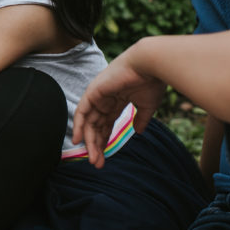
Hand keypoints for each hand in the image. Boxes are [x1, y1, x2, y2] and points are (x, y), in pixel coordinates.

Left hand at [72, 44, 164, 167]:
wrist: (150, 65)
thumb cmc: (152, 81)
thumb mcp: (147, 106)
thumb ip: (140, 119)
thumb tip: (137, 132)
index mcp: (117, 100)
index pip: (106, 124)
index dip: (104, 141)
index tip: (104, 158)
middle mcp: (105, 99)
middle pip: (96, 126)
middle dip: (96, 146)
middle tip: (97, 163)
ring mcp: (98, 95)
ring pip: (89, 122)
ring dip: (89, 141)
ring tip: (92, 159)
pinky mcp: (93, 92)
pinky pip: (82, 111)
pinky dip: (78, 125)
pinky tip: (78, 140)